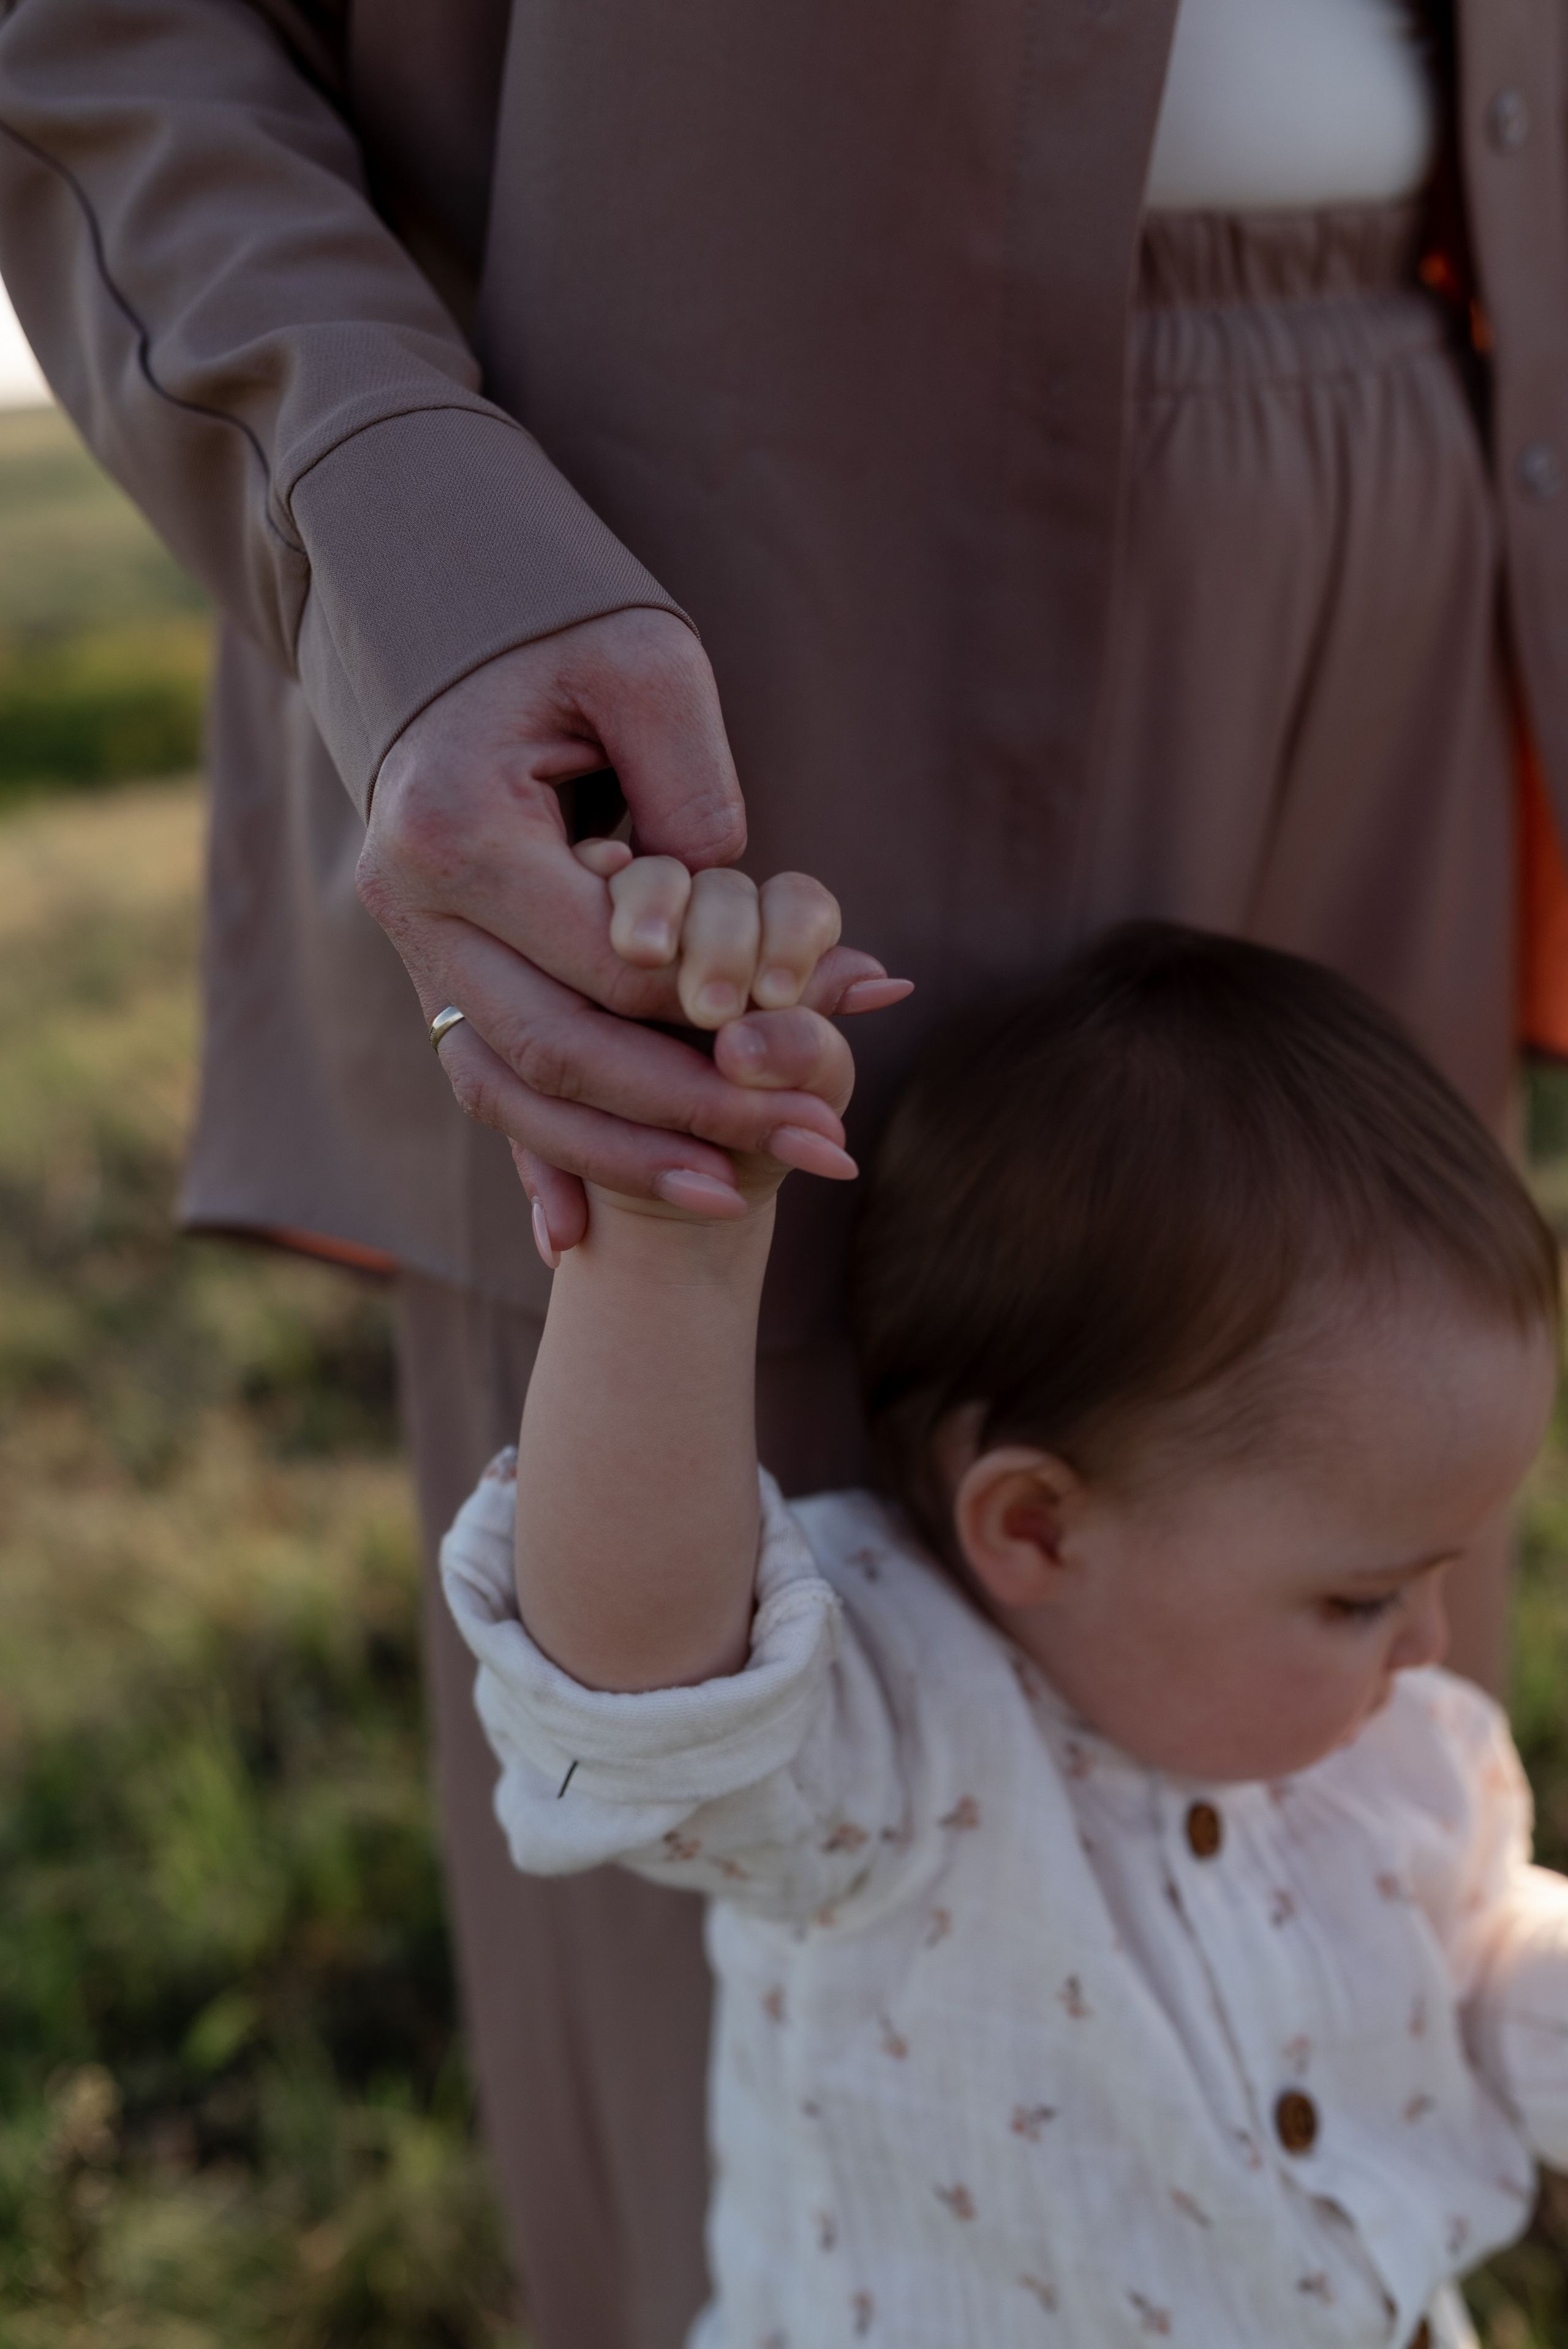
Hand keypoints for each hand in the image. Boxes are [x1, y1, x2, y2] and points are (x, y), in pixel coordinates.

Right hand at [356, 611, 905, 1245]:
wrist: (434, 610)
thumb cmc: (552, 619)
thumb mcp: (643, 667)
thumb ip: (691, 795)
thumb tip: (732, 924)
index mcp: (457, 832)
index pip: (606, 968)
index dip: (717, 1028)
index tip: (825, 1061)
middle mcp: (412, 906)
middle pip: (556, 1052)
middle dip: (688, 1116)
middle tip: (815, 1147)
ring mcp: (412, 946)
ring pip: (508, 1091)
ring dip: (620, 1157)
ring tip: (734, 1202)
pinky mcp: (433, 967)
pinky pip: (477, 1082)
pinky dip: (533, 1159)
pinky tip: (579, 1237)